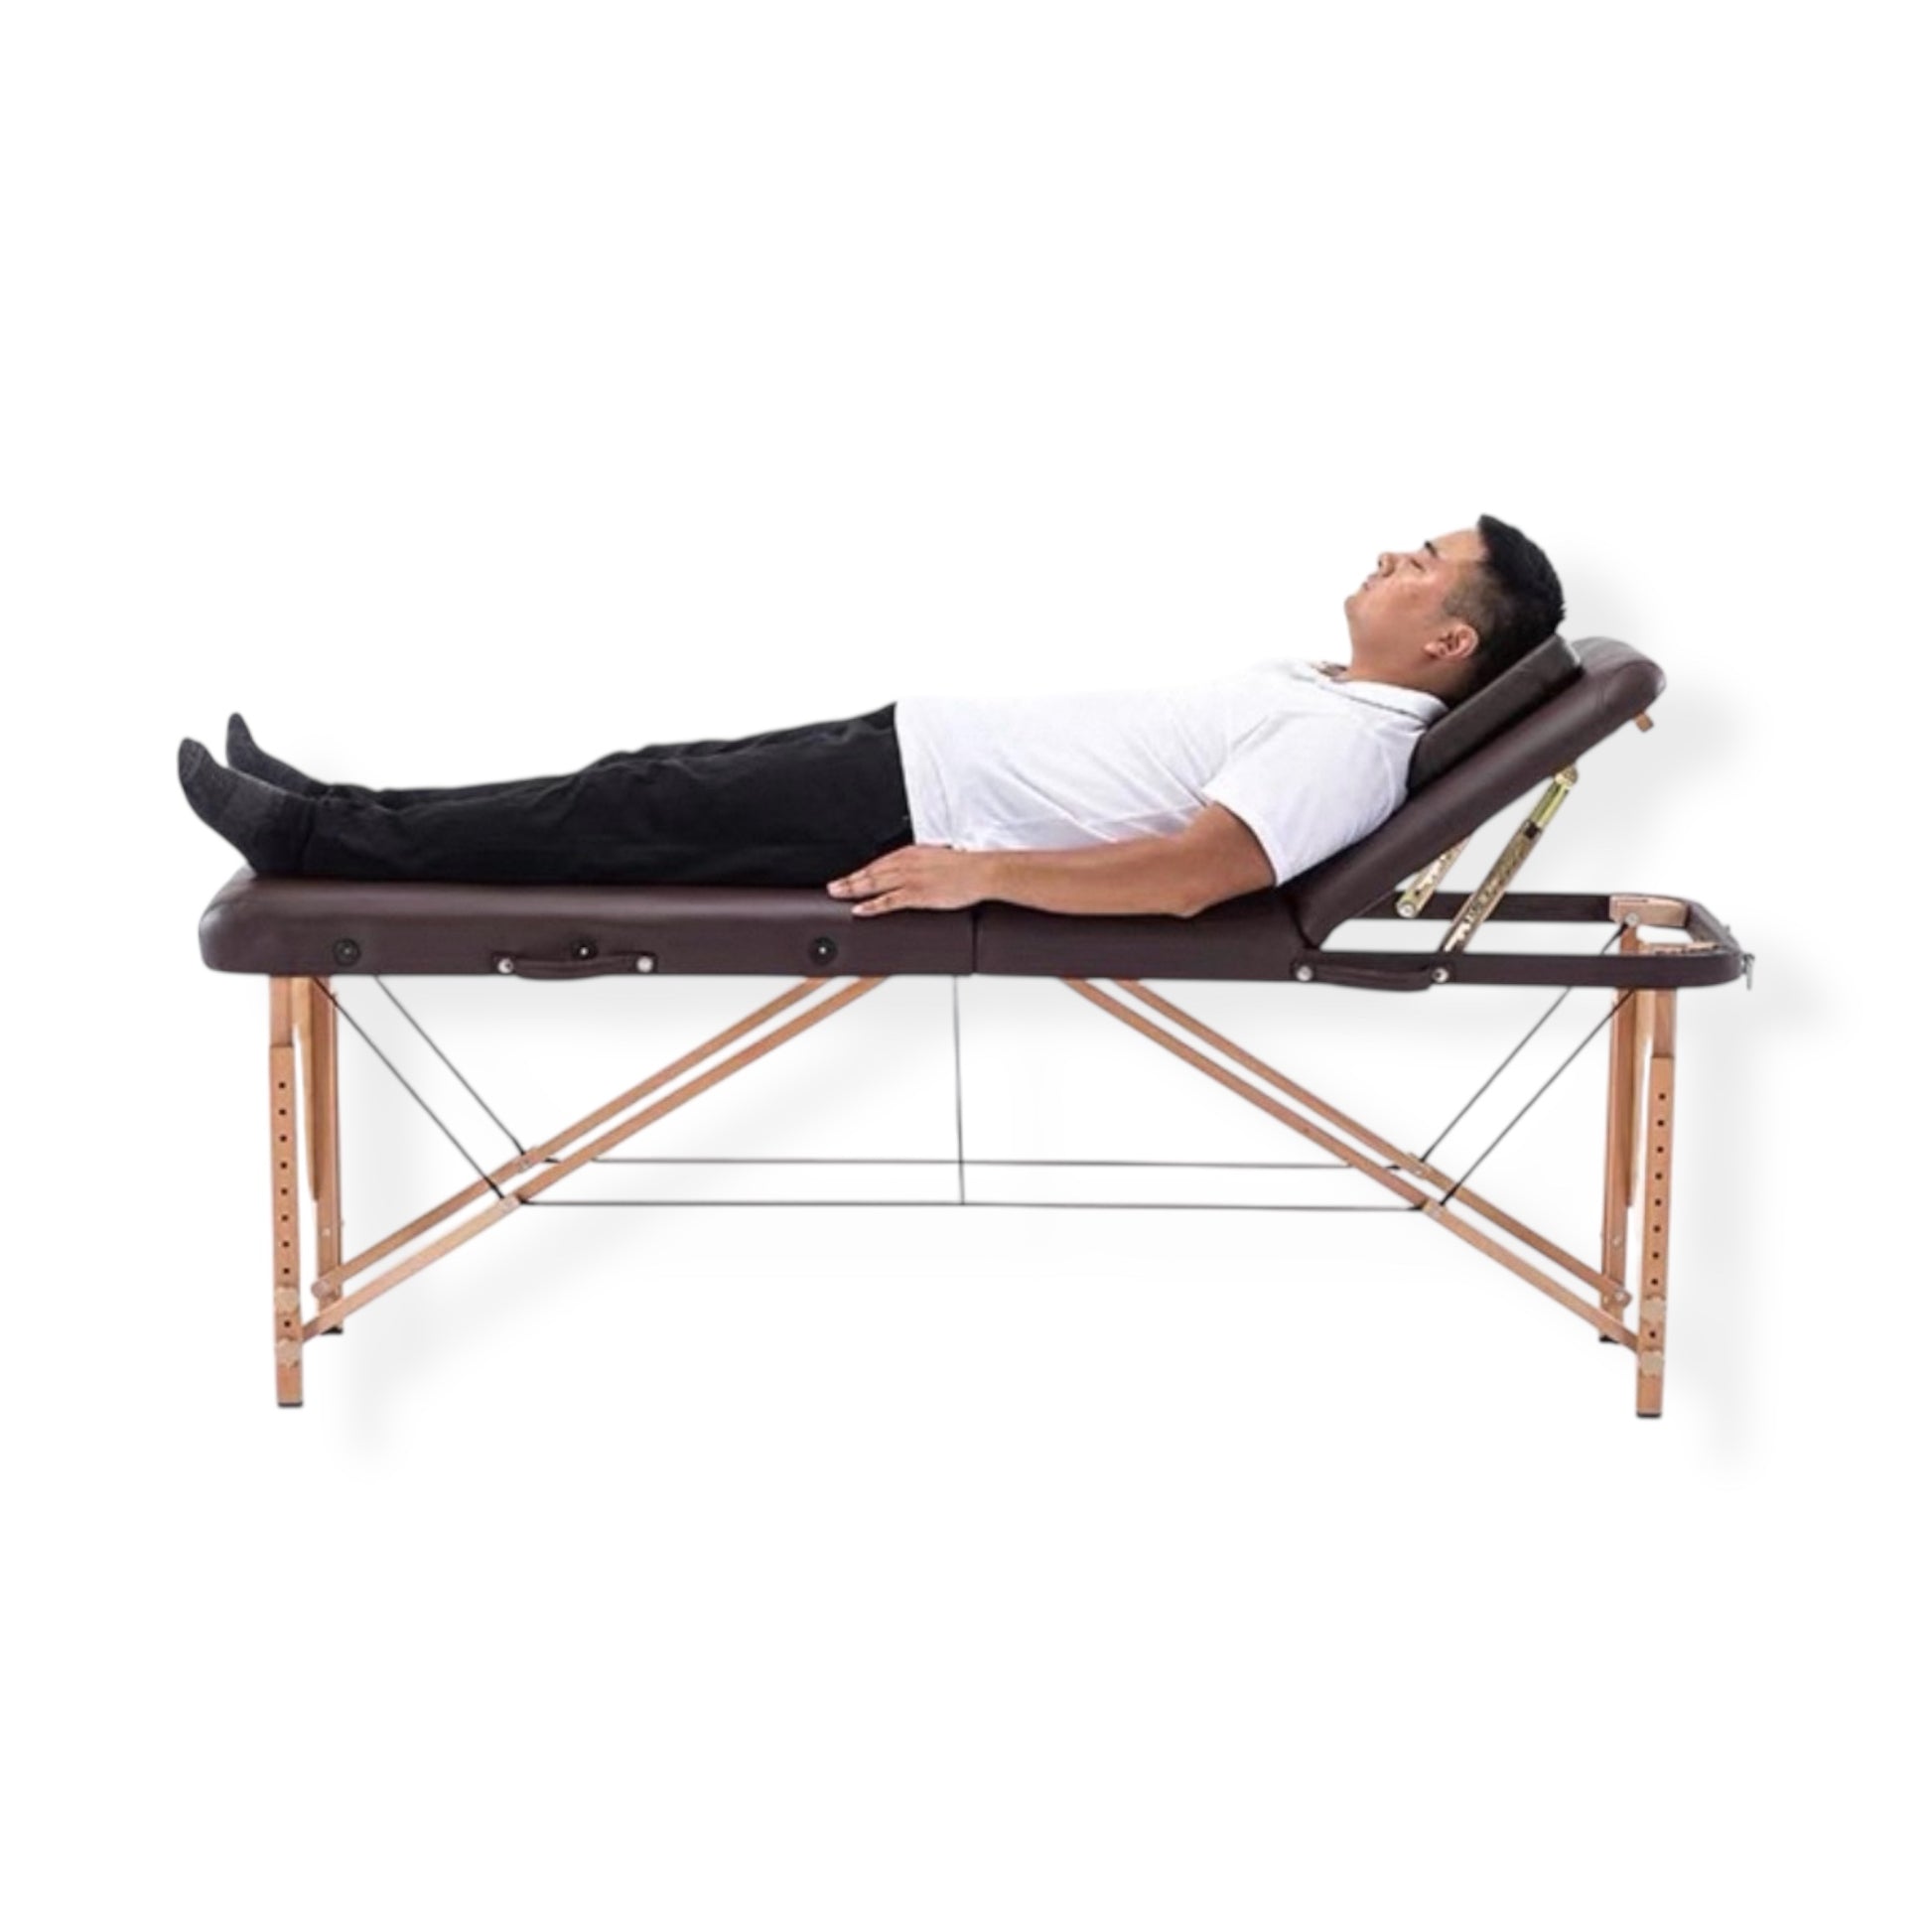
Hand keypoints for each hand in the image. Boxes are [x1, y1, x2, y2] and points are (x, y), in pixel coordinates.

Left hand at [826, 843, 989, 915]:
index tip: (848, 876)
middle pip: (870, 872)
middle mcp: (906, 863)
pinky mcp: (917, 894)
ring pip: (874, 884)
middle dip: (849, 880)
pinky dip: (871, 905)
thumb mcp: (936, 858)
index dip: (860, 871)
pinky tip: (859, 909)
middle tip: (831, 887)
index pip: (878, 862)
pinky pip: (888, 901)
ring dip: (852, 890)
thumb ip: (920, 863)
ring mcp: (910, 879)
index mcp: (911, 853)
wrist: (980, 871)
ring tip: (837, 895)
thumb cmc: (964, 866)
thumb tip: (912, 870)